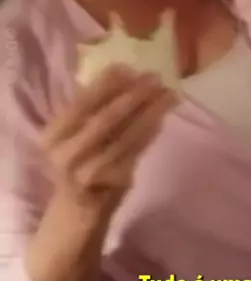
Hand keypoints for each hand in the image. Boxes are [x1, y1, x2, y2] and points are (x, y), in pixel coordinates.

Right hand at [42, 65, 176, 206]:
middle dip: (134, 95)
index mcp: (53, 136)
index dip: (105, 84)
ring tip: (169, 94)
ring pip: (126, 135)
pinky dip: (151, 132)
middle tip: (155, 77)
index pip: (80, 104)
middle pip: (105, 118)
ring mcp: (90, 171)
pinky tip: (163, 117)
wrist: (73, 214)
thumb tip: (121, 75)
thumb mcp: (70, 139)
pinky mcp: (113, 183)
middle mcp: (66, 154)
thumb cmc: (75, 167)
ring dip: (151, 112)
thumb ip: (88, 114)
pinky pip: (136, 151)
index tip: (127, 66)